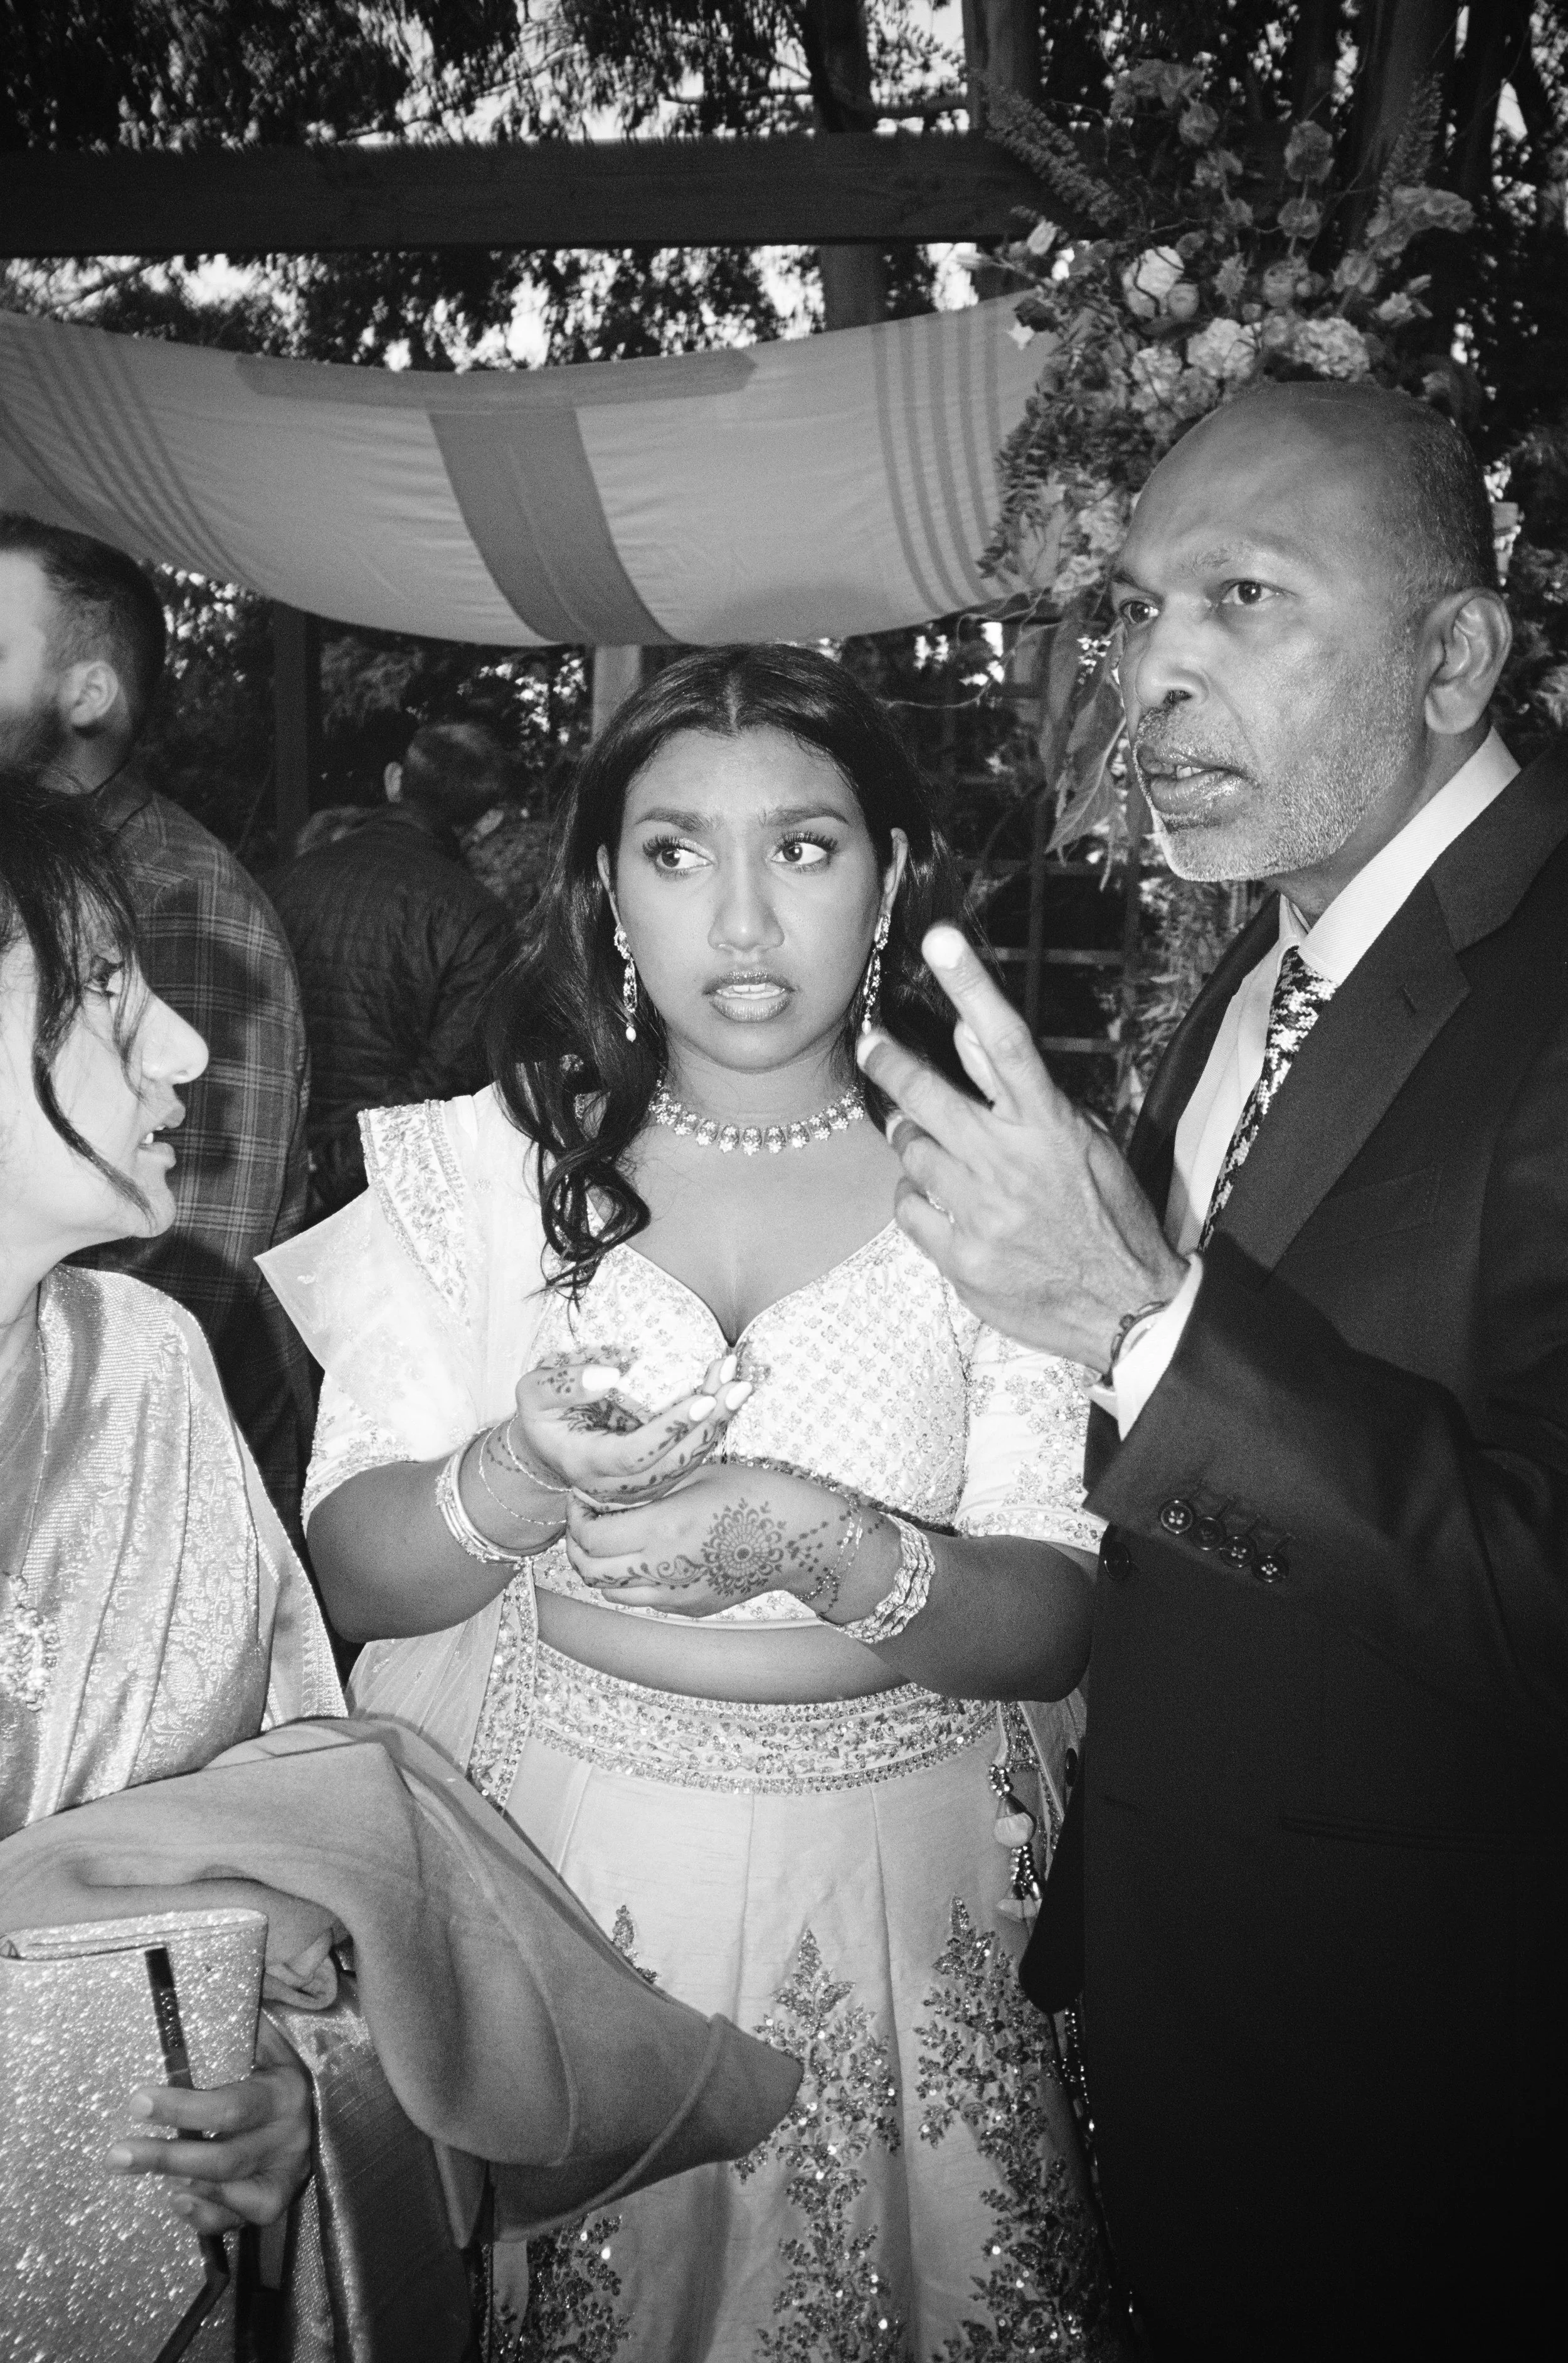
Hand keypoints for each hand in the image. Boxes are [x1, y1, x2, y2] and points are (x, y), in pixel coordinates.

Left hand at [105, 2015, 311, 2233]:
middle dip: (166, 2156)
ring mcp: (287, 2172)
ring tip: (135, 2169)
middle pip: (224, 2157)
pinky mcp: (277, 2198)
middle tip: (116, 2154)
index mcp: (287, 2092)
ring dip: (178, 2181)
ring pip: (229, 2188)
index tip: (138, 2101)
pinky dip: (205, 2214)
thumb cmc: (277, 2069)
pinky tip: (176, 2198)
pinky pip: (240, 2218)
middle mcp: (291, 2136)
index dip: (183, 2108)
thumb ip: (241, 2031)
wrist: (321, 2104)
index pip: (232, 2107)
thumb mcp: (269, 2045)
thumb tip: (193, 2003)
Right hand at [510, 1345, 753, 1506]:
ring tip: (740, 1384)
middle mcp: (616, 1485)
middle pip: (672, 1464)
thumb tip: (610, 1375)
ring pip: (686, 1463)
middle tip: (737, 1386)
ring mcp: (639, 1487)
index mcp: (586, 1465)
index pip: (635, 1455)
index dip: (670, 1430)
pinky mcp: (656, 1479)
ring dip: (718, 1424)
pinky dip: (712, 1427)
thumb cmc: (543, 1415)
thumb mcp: (534, 1392)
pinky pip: (689, 1457)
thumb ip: (563, 1385)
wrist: (548, 1448)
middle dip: (708, 1426)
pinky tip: (730, 1395)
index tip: (702, 1400)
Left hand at [564, 1460, 849, 1615]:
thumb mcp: (699, 1474)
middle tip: (585, 1521)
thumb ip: (649, 1485)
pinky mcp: (691, 1607)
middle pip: (590, 1573)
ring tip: (614, 1539)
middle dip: (578, 1545)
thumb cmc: (756, 1494)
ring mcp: (678, 1595)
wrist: (803, 1538)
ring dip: (603, 1567)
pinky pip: (644, 1601)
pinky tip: (650, 1553)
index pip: (591, 1538)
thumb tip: (607, 1485)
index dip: (576, 1517)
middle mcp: (664, 1570)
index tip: (582, 1498)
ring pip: (612, 1593)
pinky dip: (633, 1580)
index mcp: (664, 1529)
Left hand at [857, 923, 1186, 1369]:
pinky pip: (908, 1208)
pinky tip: (943, 1204)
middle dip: (889, 1063)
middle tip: (870, 1045)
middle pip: (928, 1096)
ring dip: (916, 1146)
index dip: (971, 986)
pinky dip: (916, 1200)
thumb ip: (1017, 1087)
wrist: (1124, 1308)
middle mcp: (1013, 1163)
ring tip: (943, 1155)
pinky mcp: (963, 1258)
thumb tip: (965, 1031)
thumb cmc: (1104, 1213)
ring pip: (911, 1154)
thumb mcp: (1080, 1138)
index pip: (1008, 1041)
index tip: (940, 939)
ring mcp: (984, 1213)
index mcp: (1051, 1126)